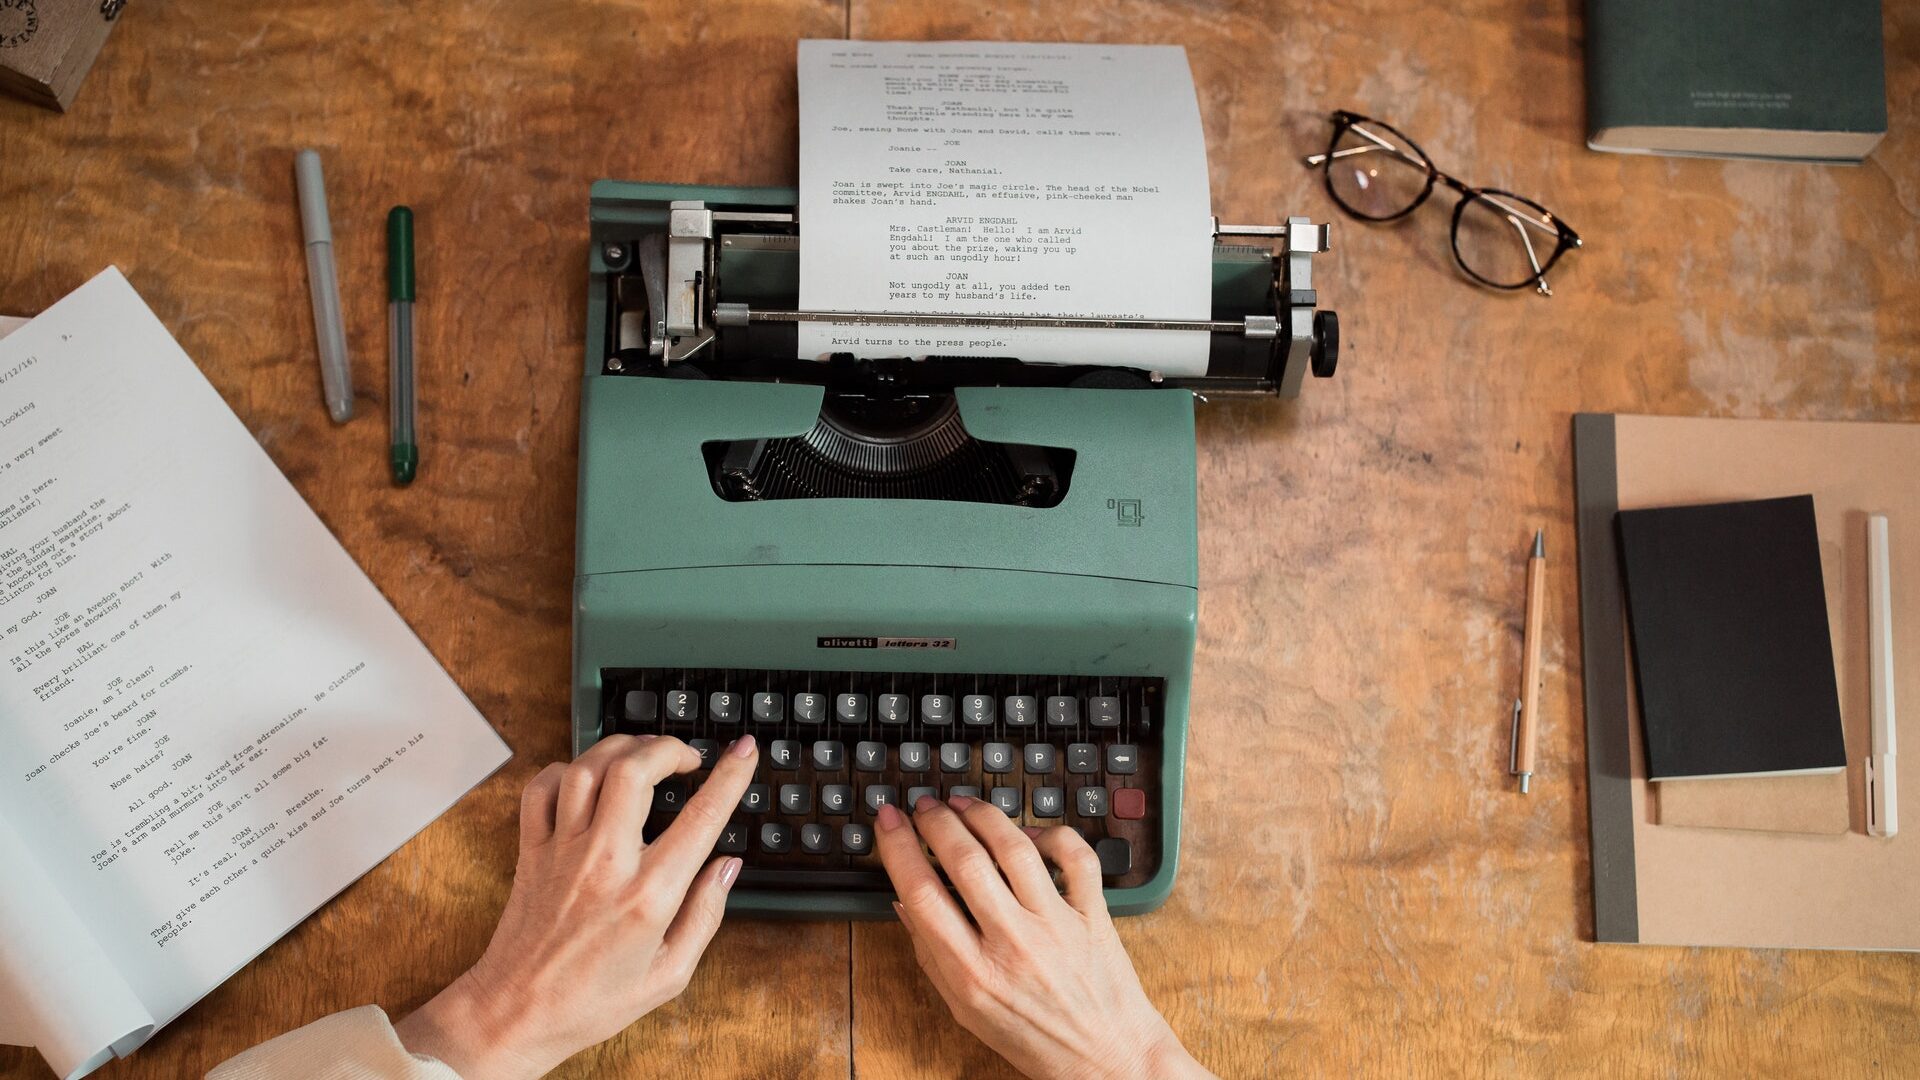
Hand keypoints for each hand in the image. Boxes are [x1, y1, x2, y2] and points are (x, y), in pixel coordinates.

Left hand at [394, 732, 758, 1078]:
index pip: (701, 818)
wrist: (516, 1013)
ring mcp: (562, 851)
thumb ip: (705, 915)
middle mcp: (604, 863)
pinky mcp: (531, 850)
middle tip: (687, 757)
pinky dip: (566, 770)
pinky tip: (588, 780)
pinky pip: (542, 788)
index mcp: (647, 896)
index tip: (743, 752)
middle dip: (669, 748)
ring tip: (644, 757)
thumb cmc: (592, 1002)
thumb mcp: (670, 974)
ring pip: (588, 768)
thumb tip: (727, 867)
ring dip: (622, 749)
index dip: (730, 776)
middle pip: (635, 770)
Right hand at [874, 795, 1213, 1079]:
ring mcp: (1056, 926)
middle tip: (925, 805)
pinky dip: (1052, 833)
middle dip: (936, 821)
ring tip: (964, 804)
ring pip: (1015, 848)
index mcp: (973, 974)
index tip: (888, 820)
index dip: (898, 847)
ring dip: (983, 815)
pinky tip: (1030, 832)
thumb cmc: (1035, 1038)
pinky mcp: (1094, 915)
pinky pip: (1075, 857)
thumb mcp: (966, 1010)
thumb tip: (903, 902)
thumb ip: (932, 956)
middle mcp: (1013, 945)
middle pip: (964, 861)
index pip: (922, 894)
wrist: (1107, 1059)